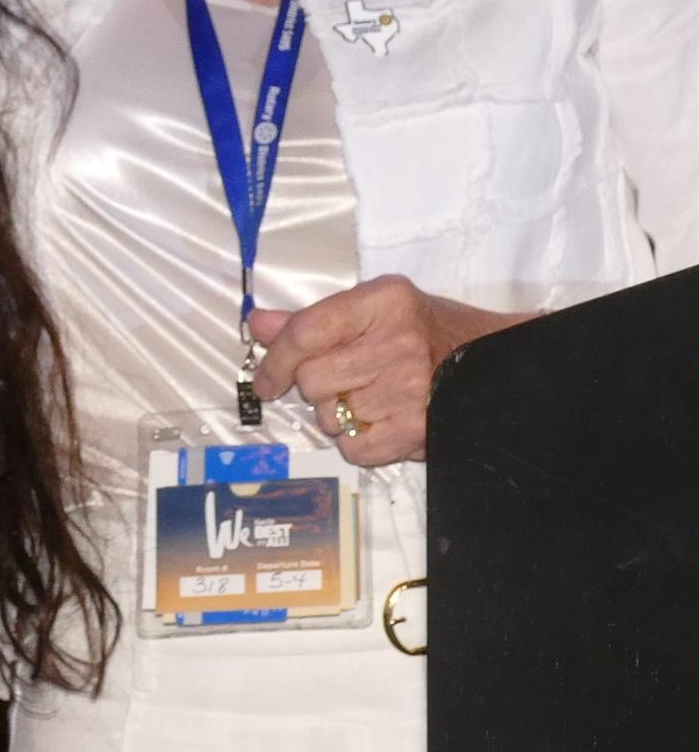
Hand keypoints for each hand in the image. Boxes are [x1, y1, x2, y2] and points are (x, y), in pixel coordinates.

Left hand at [249, 275, 524, 465]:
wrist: (495, 363)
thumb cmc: (426, 331)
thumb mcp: (374, 310)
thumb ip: (312, 319)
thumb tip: (256, 325)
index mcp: (383, 302)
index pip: (307, 332)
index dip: (275, 359)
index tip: (264, 380)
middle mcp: (397, 344)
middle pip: (313, 379)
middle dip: (315, 386)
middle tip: (342, 378)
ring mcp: (410, 391)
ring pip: (329, 417)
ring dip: (336, 414)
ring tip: (367, 396)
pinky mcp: (418, 432)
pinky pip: (353, 448)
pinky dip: (354, 441)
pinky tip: (377, 421)